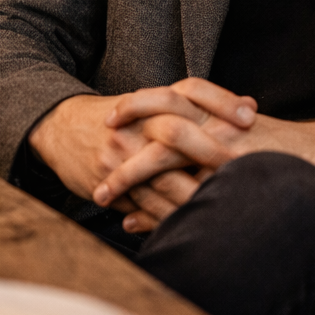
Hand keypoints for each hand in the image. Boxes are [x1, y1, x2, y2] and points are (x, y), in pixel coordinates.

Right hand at [28, 80, 257, 226]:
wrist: (61, 128)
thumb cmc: (119, 119)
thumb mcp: (154, 105)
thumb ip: (200, 107)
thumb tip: (253, 106)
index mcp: (153, 101)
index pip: (193, 90)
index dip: (222, 101)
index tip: (252, 115)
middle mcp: (138, 124)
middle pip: (179, 133)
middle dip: (213, 153)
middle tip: (244, 168)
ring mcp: (122, 153)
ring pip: (163, 177)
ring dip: (195, 195)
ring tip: (226, 208)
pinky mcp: (109, 181)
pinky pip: (143, 203)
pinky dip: (167, 216)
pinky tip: (191, 225)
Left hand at [92, 107, 314, 228]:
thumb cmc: (282, 145)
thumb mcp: (242, 127)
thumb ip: (210, 125)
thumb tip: (183, 119)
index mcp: (217, 111)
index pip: (170, 98)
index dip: (137, 106)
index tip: (109, 119)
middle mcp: (216, 126)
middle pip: (160, 117)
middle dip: (124, 134)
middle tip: (94, 151)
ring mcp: (222, 153)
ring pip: (165, 153)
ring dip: (129, 176)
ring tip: (101, 194)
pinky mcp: (230, 179)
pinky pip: (184, 194)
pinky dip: (154, 211)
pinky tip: (132, 223)